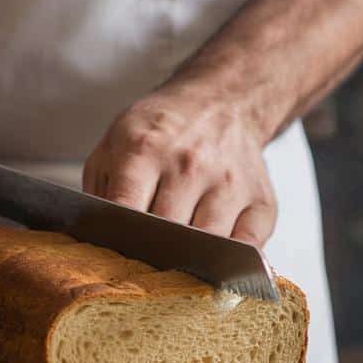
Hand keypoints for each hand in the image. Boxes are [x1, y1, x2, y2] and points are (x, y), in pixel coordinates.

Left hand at [82, 90, 277, 246]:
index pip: (126, 211)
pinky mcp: (261, 201)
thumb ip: (101, 192)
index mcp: (145, 149)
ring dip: (191, 259)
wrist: (221, 102)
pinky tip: (217, 255)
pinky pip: (248, 247)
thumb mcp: (115, 143)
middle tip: (145, 260)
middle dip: (152, 253)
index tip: (116, 255)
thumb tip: (100, 242)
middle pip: (166, 235)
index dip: (118, 240)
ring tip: (179, 259)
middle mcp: (190, 165)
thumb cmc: (162, 130)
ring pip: (207, 246)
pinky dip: (232, 261)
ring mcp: (230, 184)